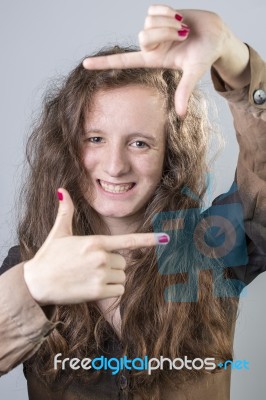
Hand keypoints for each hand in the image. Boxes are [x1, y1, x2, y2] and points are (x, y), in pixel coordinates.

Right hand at [23, 188, 167, 305]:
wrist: (36, 283)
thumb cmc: (48, 257)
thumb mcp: (58, 232)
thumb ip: (65, 211)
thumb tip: (62, 190)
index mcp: (95, 242)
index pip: (128, 240)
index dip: (149, 239)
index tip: (165, 238)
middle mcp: (101, 257)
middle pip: (124, 262)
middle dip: (113, 265)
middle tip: (92, 267)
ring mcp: (100, 275)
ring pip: (122, 277)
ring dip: (112, 278)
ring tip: (90, 277)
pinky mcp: (97, 292)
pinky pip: (118, 290)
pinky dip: (110, 291)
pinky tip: (92, 288)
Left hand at [83, 5, 249, 116]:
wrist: (216, 35)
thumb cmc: (205, 56)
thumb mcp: (193, 73)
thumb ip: (184, 92)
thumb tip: (180, 115)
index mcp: (154, 60)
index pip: (124, 61)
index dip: (104, 63)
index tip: (84, 65)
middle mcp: (151, 44)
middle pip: (141, 37)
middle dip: (163, 34)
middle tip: (182, 36)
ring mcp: (154, 28)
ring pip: (148, 21)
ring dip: (170, 23)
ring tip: (183, 28)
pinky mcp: (160, 13)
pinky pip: (155, 8)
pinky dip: (170, 12)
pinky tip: (180, 17)